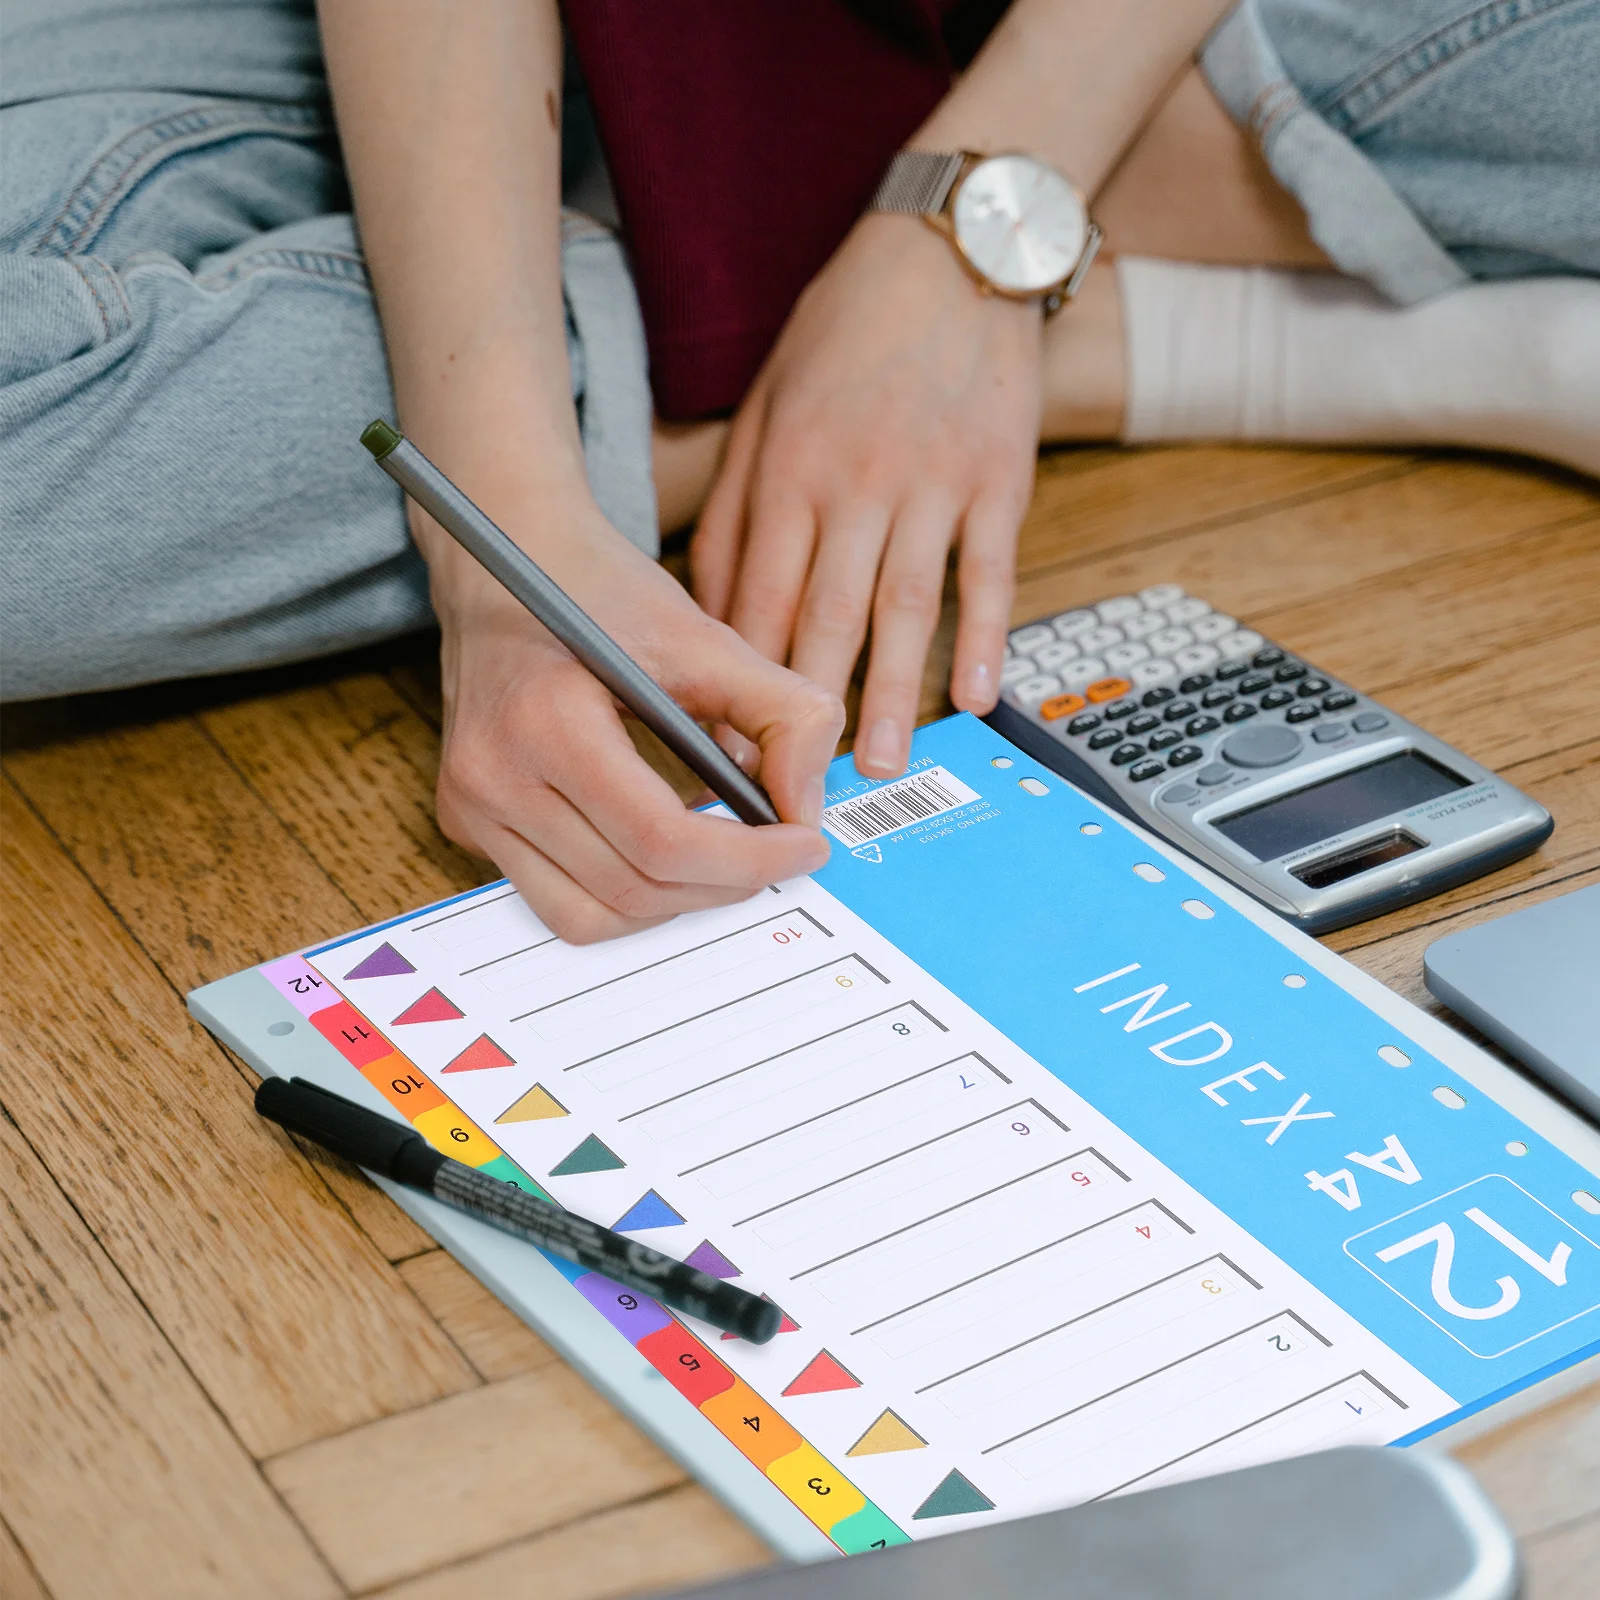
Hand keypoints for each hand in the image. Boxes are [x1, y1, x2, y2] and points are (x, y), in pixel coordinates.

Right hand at [428, 502, 841, 942]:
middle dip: (725, 886)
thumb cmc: (602, 592)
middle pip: (632, 889)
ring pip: (591, 918)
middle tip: (781, 854)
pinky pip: (559, 900)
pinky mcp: (468, 825)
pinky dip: (626, 892)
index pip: (659, 839)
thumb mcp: (706, 635)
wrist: (507, 562)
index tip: (805, 846)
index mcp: (545, 722)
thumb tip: (807, 809)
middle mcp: (492, 777)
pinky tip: (665, 844)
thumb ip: (783, 713)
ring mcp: (471, 808)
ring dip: (674, 903)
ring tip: (725, 856)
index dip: (748, 860)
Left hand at [692, 214, 1042, 778]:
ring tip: (877, 766)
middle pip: (825, 616)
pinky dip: (985, 638)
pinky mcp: (997, 481)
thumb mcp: (766, 408)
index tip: (725, 743)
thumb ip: (739, 507)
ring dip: (890, 694)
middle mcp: (857, 485)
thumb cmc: (845, 336)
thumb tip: (712, 608)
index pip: (757, 596)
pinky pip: (990, 574)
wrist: (947, 253)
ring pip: (904, 608)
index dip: (739, 678)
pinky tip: (975, 698)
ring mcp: (932, 485)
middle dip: (804, 711)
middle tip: (793, 786)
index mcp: (790, 471)